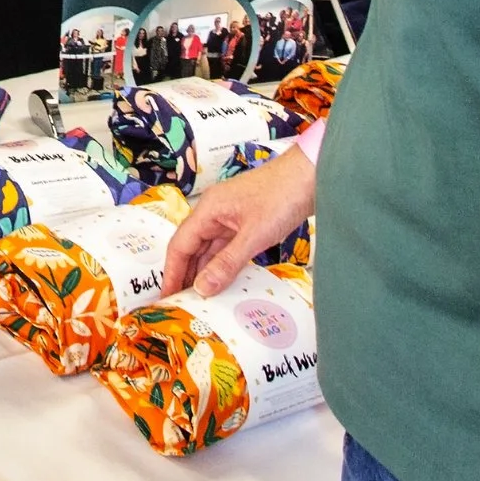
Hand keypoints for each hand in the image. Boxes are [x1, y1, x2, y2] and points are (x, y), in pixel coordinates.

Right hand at [161, 145, 316, 296]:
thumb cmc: (282, 197)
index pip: (180, 245)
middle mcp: (214, 213)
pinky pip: (227, 247)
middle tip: (181, 304)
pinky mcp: (246, 223)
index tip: (167, 297)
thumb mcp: (253, 235)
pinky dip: (222, 265)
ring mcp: (230, 217)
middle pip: (191, 247)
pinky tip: (223, 281)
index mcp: (208, 210)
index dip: (171, 272)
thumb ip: (227, 263)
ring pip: (209, 249)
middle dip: (184, 274)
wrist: (312, 177)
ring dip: (203, 271)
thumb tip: (202, 288)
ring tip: (199, 299)